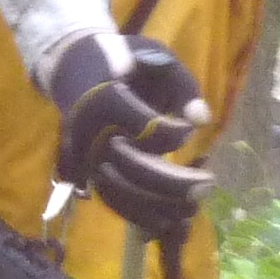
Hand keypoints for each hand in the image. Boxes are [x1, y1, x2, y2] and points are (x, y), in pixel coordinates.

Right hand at [44, 32, 215, 235]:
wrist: (71, 66)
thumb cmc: (122, 59)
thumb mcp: (155, 57)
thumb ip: (183, 85)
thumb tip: (202, 121)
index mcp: (106, 99)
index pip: (145, 129)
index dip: (173, 134)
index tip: (188, 128)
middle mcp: (90, 132)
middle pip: (131, 169)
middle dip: (173, 184)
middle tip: (209, 184)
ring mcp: (84, 155)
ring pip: (119, 194)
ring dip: (158, 208)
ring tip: (193, 208)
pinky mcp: (85, 171)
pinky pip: (111, 200)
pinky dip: (138, 216)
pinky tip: (169, 222)